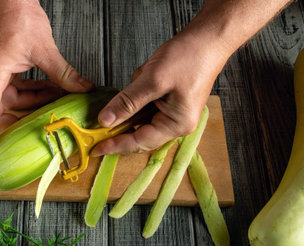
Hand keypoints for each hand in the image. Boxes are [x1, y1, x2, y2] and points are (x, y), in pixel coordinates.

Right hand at [0, 0, 93, 163]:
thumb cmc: (16, 14)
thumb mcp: (44, 48)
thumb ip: (63, 73)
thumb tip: (82, 90)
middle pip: (2, 111)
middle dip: (23, 120)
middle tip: (43, 130)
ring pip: (13, 101)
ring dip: (34, 104)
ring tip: (56, 101)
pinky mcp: (2, 69)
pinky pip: (17, 89)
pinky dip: (33, 92)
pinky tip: (51, 90)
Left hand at [91, 32, 229, 155]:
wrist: (208, 38)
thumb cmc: (189, 57)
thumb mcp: (153, 80)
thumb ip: (127, 102)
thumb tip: (105, 121)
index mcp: (176, 125)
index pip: (139, 142)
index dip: (115, 145)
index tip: (96, 149)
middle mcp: (175, 124)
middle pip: (139, 133)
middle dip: (122, 121)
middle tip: (98, 123)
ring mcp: (172, 113)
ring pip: (139, 116)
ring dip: (133, 99)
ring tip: (142, 77)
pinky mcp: (167, 101)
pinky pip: (145, 103)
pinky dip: (138, 92)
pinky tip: (145, 74)